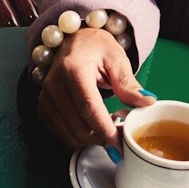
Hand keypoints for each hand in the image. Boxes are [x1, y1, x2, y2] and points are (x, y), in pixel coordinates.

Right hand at [36, 27, 152, 146]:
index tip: (118, 147)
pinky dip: (76, 138)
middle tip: (118, 137)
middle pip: (78, 125)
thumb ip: (128, 84)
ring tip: (106, 131)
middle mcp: (54, 84)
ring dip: (89, 140)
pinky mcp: (42, 106)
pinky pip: (59, 133)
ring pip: (68, 133)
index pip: (89, 107)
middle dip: (100, 138)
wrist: (74, 41)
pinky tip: (90, 130)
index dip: (104, 130)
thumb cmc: (96, 48)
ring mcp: (45, 97)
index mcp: (73, 69)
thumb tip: (146, 103)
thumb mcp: (117, 60)